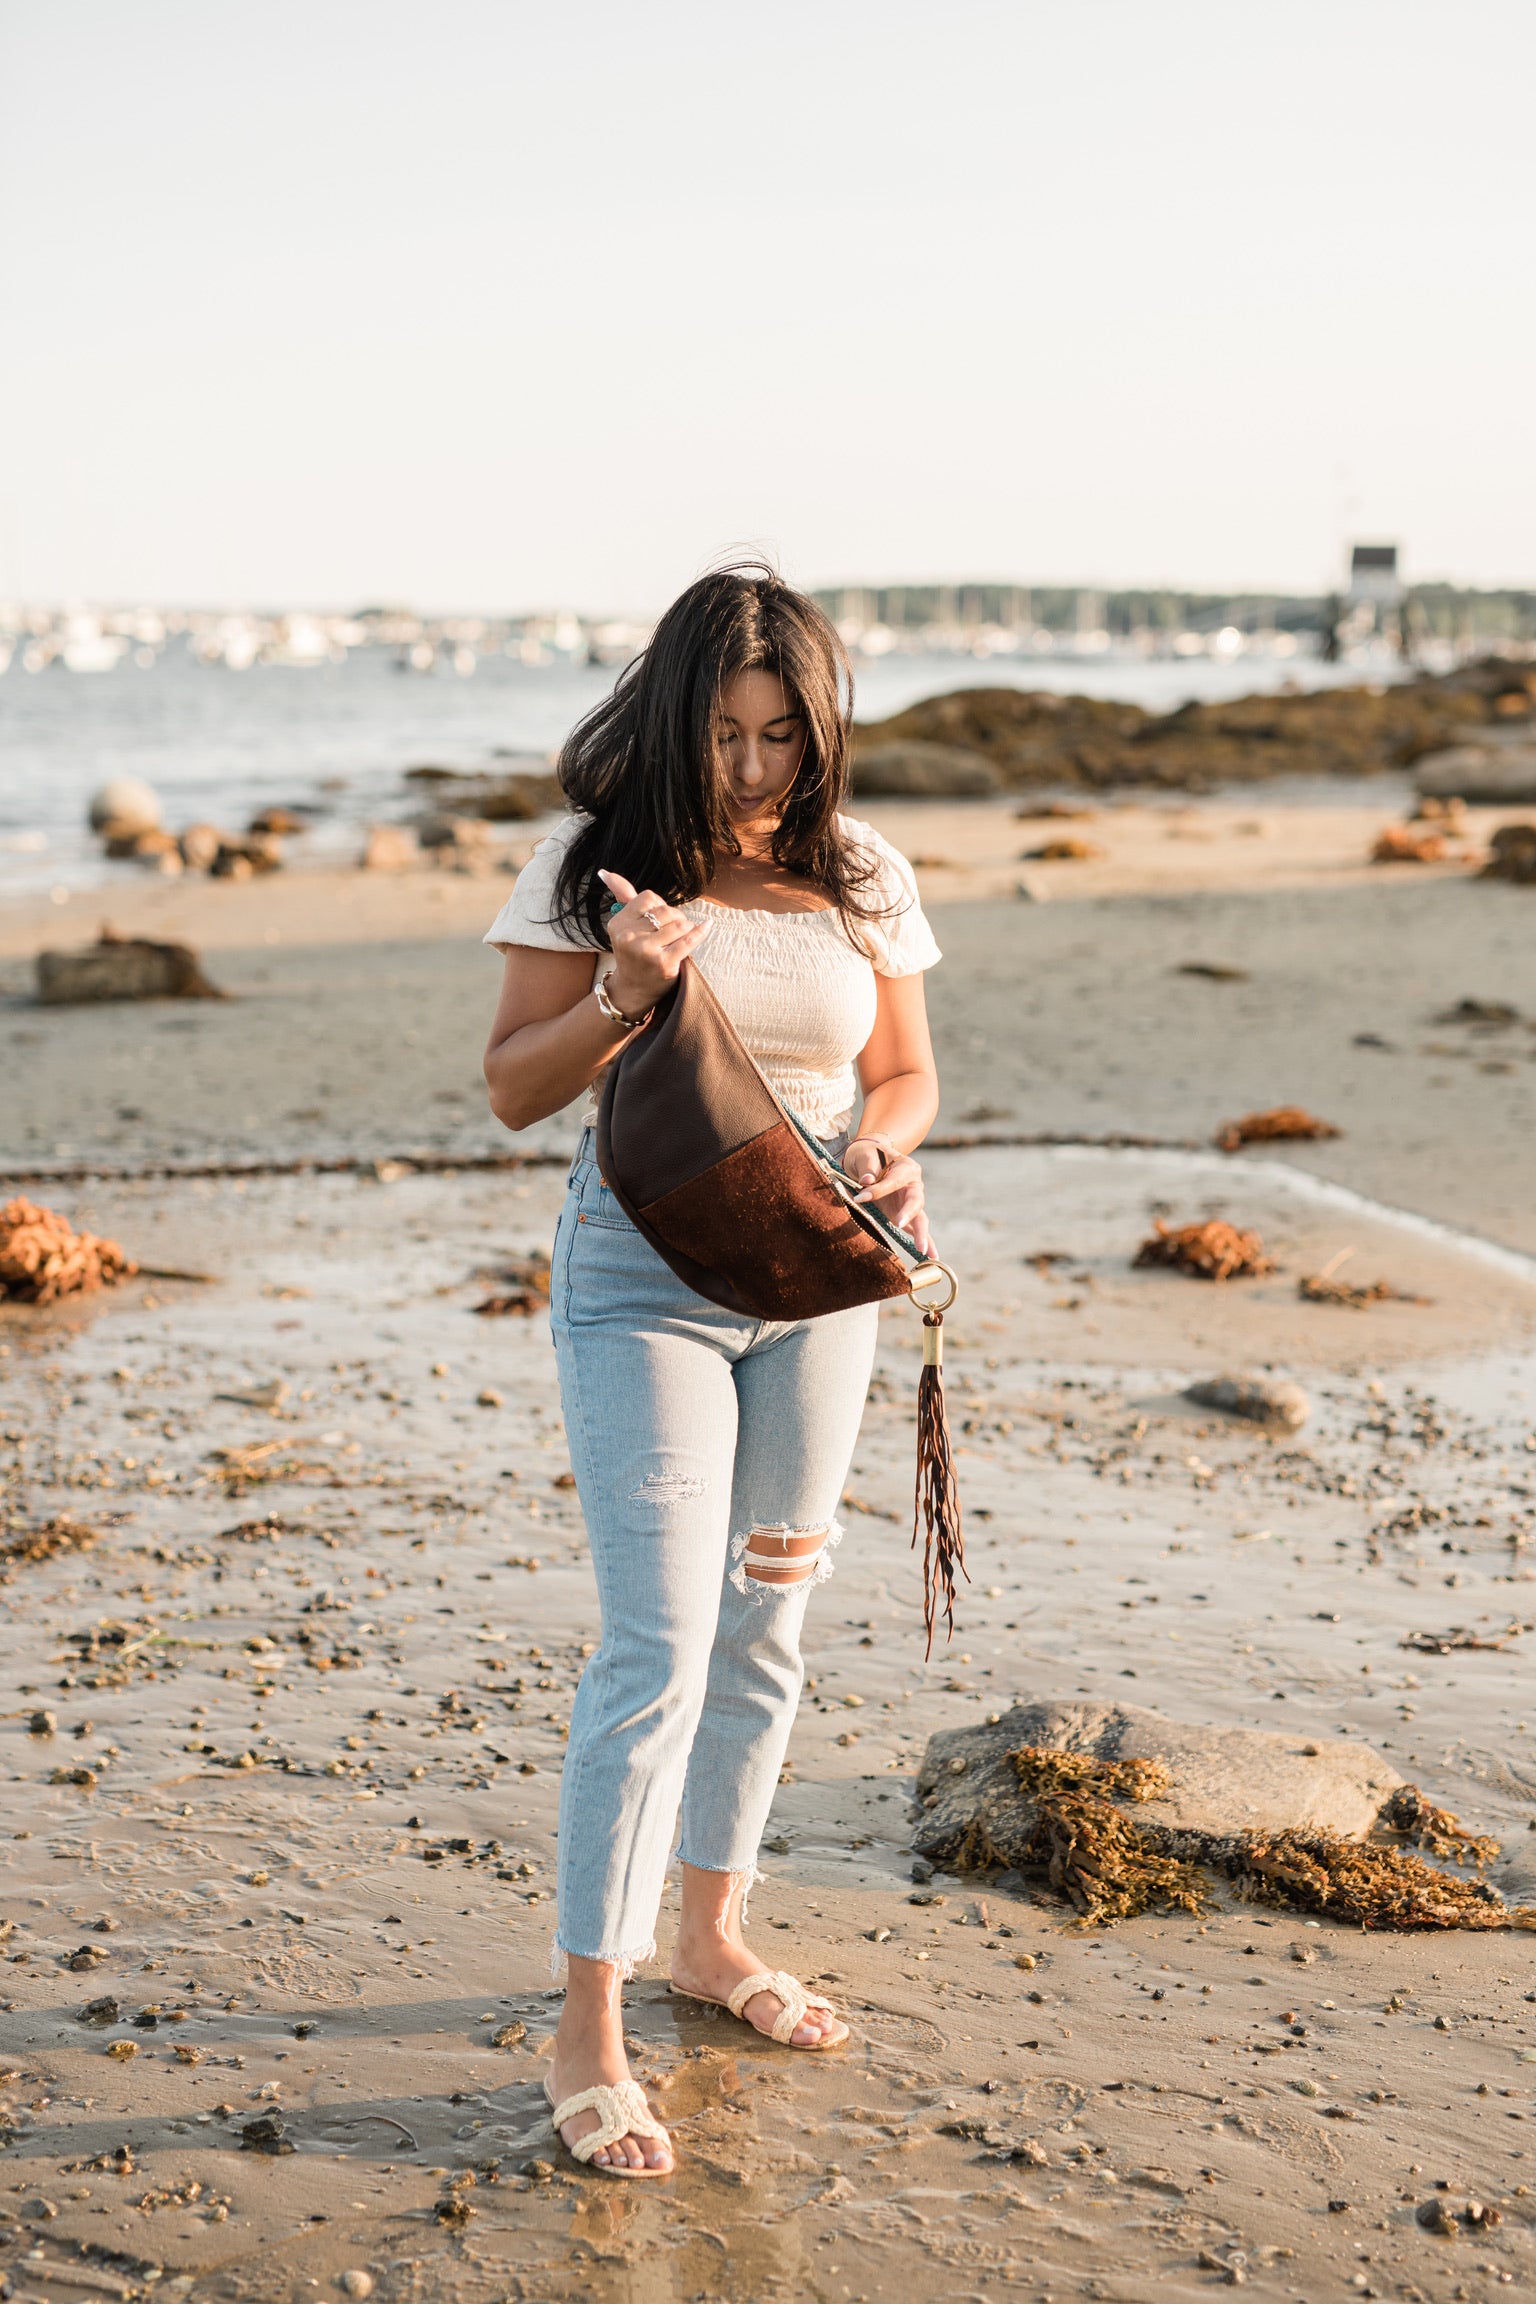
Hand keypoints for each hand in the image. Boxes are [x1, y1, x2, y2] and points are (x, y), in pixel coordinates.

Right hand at [596, 870, 708, 1016]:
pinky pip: (690, 940)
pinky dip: (701, 932)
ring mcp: (646, 951)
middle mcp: (628, 937)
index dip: (659, 906)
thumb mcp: (624, 925)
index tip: (659, 920)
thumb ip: (621, 895)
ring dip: (686, 929)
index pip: (649, 897)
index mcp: (618, 923)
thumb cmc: (633, 952)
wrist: (634, 989)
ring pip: (680, 924)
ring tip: (679, 939)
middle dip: (676, 917)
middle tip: (672, 932)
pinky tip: (706, 927)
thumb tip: (605, 871)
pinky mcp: (663, 964)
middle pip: (666, 910)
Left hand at [846, 1138, 933, 1258]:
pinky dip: (923, 1241)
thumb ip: (867, 1167)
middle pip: (915, 1201)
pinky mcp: (906, 1214)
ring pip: (919, 1218)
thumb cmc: (869, 1155)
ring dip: (921, 1234)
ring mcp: (911, 1201)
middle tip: (899, 1223)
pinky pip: (916, 1228)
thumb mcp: (865, 1155)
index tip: (859, 1197)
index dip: (878, 1190)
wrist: (872, 1158)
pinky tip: (931, 1255)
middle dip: (908, 1213)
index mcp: (906, 1168)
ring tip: (924, 1251)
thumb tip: (866, 1182)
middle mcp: (914, 1185)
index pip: (894, 1181)